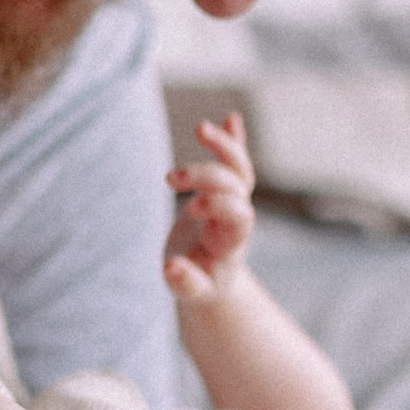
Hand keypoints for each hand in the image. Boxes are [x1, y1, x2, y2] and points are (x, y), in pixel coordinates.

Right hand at [163, 112, 256, 301]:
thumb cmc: (199, 285)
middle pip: (234, 186)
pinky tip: (231, 118)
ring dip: (223, 147)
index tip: (195, 207)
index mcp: (232, 241)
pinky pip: (235, 162)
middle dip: (206, 176)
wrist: (211, 279)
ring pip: (239, 169)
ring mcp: (233, 200)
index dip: (221, 206)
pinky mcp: (223, 190)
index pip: (238, 215)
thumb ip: (183, 282)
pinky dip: (234, 141)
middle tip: (170, 178)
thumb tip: (170, 267)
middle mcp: (238, 216)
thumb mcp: (191, 292)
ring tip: (200, 129)